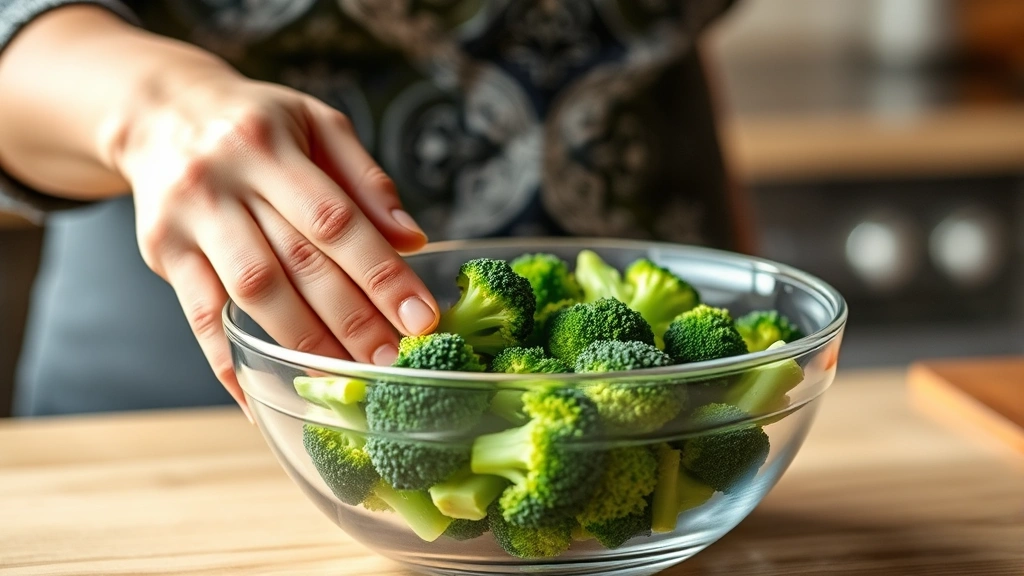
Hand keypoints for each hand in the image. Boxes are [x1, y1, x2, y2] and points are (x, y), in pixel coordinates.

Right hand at [115, 72, 439, 414]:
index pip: (336, 220)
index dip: (381, 274)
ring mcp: (187, 220)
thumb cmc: (255, 123)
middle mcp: (222, 180)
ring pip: (251, 293)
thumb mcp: (315, 124)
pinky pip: (199, 319)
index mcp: (268, 144)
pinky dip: (231, 362)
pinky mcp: (163, 255)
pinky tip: (262, 395)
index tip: (420, 317)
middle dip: (352, 320)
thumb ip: (365, 181)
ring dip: (303, 344)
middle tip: (393, 361)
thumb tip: (412, 240)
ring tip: (347, 377)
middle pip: (296, 263)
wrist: (159, 113)